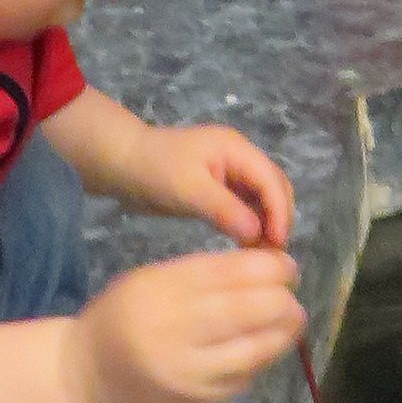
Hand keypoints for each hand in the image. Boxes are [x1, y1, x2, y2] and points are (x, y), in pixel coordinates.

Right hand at [70, 248, 304, 402]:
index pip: (229, 274)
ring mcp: (193, 376)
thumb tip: (261, 267)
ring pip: (260, 348)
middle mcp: (175, 336)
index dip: (269, 267)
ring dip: (284, 329)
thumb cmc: (116, 324)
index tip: (284, 264)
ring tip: (290, 316)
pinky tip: (262, 344)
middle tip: (289, 291)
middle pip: (253, 310)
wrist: (85, 389)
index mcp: (157, 295)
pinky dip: (261, 356)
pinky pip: (247, 375)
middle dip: (282, 297)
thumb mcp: (144, 283)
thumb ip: (197, 274)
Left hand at [134, 120, 295, 249]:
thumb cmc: (154, 171)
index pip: (271, 180)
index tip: (278, 243)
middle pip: (273, 187)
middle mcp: (239, 158)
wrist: (121, 164)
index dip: (280, 211)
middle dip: (278, 217)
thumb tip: (258, 234)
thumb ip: (225, 210)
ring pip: (262, 198)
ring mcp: (230, 172)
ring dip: (266, 223)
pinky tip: (248, 245)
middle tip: (274, 252)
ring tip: (263, 253)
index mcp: (237, 149)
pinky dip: (250, 224)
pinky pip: (245, 206)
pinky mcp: (219, 188)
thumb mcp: (189, 190)